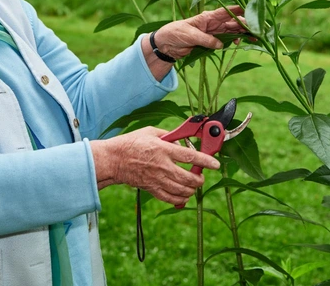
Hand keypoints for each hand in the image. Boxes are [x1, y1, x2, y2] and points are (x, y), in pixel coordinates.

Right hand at [91, 127, 220, 205]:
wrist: (114, 160)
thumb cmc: (131, 143)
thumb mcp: (151, 132)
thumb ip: (169, 136)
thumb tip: (183, 141)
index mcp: (163, 150)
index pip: (190, 157)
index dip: (206, 161)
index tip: (215, 164)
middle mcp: (162, 166)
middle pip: (189, 178)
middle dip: (200, 179)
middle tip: (201, 176)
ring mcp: (157, 180)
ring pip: (182, 191)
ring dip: (192, 189)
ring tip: (193, 185)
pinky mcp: (152, 189)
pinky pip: (171, 198)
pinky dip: (181, 199)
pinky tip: (184, 195)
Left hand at [153, 5, 246, 59]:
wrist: (167, 44)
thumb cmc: (176, 33)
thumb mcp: (190, 36)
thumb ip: (206, 40)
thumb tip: (220, 45)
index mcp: (208, 17)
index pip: (227, 11)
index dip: (240, 9)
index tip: (253, 9)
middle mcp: (214, 22)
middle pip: (234, 21)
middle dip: (246, 24)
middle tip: (258, 30)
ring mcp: (214, 31)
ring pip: (233, 30)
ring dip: (243, 33)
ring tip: (254, 37)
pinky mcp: (213, 40)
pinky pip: (227, 39)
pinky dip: (235, 40)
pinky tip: (240, 43)